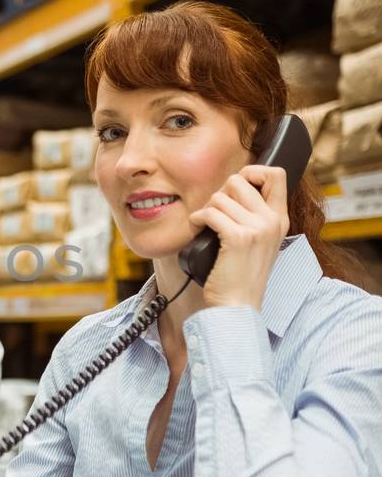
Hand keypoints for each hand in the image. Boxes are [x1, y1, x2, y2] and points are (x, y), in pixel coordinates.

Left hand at [186, 164, 288, 310]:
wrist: (238, 306)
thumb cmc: (241, 275)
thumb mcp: (258, 242)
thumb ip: (254, 216)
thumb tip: (232, 187)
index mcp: (280, 219)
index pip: (276, 174)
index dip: (253, 171)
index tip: (238, 186)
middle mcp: (272, 221)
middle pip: (239, 180)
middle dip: (220, 194)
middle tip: (214, 213)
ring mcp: (257, 229)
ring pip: (220, 197)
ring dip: (206, 210)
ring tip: (205, 226)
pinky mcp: (238, 238)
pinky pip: (210, 213)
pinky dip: (197, 219)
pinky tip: (198, 229)